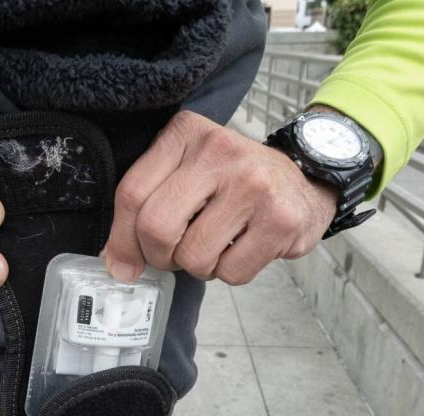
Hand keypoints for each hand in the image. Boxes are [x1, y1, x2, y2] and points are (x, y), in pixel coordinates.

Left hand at [103, 110, 337, 284]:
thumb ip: (144, 209)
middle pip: (157, 228)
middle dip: (160, 257)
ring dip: (198, 267)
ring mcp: (253, 184)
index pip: (131, 194)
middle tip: (174, 254)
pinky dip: (230, 273)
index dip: (121, 239)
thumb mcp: (186, 173)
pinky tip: (243, 247)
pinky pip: (231, 273)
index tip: (125, 261)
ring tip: (217, 245)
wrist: (305, 179)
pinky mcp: (280, 220)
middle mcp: (219, 151)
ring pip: (193, 257)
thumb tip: (118, 266)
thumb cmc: (233, 183)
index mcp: (186, 133)